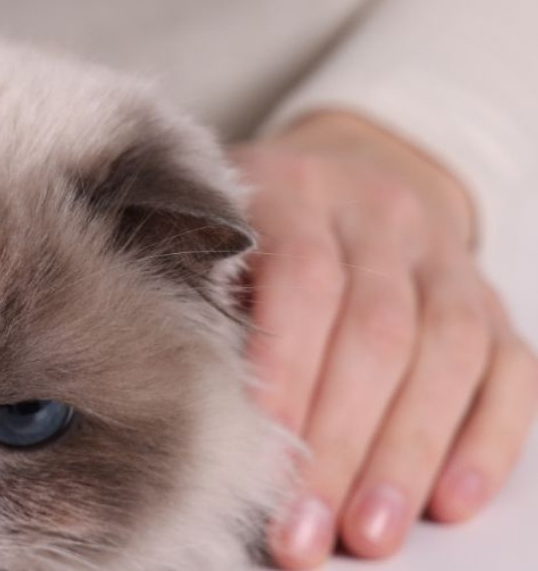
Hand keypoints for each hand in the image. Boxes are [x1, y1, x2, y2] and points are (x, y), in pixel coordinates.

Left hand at [231, 112, 537, 567]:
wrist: (349, 165)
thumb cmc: (255, 217)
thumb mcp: (213, 226)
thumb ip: (203, 291)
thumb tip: (193, 403)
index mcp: (300, 189)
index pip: (305, 281)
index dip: (286, 375)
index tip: (261, 460)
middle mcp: (381, 214)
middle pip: (378, 331)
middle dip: (340, 443)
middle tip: (303, 529)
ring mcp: (444, 257)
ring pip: (447, 355)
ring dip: (407, 456)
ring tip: (368, 533)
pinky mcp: (490, 300)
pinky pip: (509, 371)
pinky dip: (485, 443)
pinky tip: (449, 501)